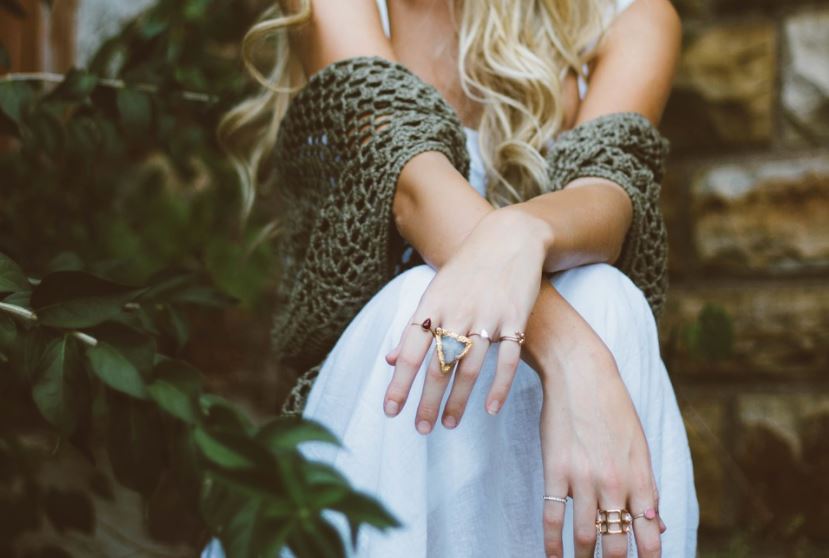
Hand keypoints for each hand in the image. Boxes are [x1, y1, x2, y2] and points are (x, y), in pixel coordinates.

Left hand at [382, 206, 549, 432]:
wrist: (508, 238)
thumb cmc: (466, 270)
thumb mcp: (434, 293)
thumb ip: (414, 328)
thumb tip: (390, 360)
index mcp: (432, 306)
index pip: (410, 352)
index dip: (399, 384)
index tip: (390, 411)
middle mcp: (457, 312)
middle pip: (438, 366)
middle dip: (427, 401)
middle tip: (420, 429)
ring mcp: (487, 316)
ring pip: (469, 368)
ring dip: (458, 400)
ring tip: (449, 424)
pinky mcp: (515, 319)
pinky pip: (507, 360)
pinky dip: (499, 387)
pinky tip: (490, 409)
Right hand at [538, 321, 666, 557]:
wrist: (580, 372)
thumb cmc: (612, 407)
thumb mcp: (639, 445)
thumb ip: (647, 487)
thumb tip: (658, 525)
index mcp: (641, 476)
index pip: (649, 533)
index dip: (648, 557)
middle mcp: (615, 482)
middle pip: (617, 542)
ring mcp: (584, 477)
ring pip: (586, 535)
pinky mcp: (556, 469)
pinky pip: (554, 515)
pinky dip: (553, 542)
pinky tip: (553, 556)